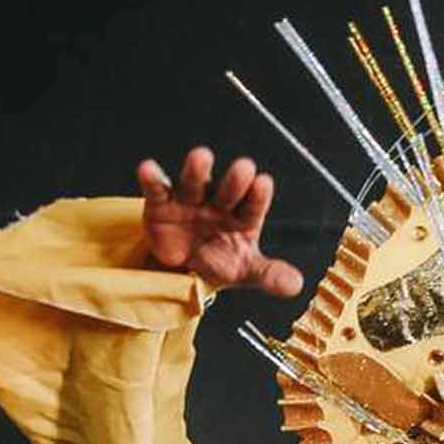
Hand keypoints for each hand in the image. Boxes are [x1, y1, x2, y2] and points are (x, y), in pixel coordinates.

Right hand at [135, 147, 303, 296]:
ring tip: (201, 157)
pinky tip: (148, 169)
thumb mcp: (245, 270)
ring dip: (197, 170)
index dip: (258, 195)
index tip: (263, 183)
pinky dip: (152, 179)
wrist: (182, 270)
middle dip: (234, 181)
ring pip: (194, 182)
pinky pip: (157, 189)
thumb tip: (295, 285)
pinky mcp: (162, 204)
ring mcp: (190, 201)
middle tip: (244, 168)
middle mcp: (218, 203)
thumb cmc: (219, 259)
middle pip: (228, 189)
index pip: (254, 204)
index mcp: (243, 217)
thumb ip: (269, 274)